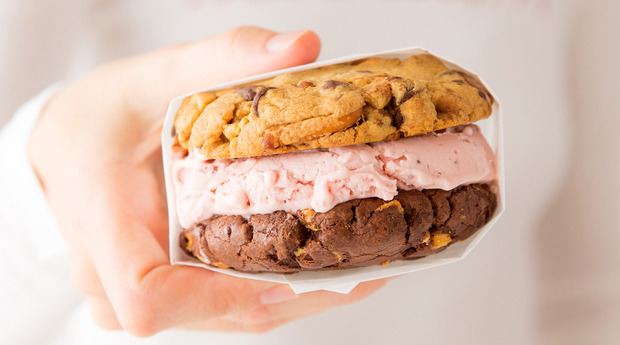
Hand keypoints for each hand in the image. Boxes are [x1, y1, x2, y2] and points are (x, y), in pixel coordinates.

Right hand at [29, 26, 386, 335]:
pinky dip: (279, 290)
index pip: (146, 295)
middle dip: (290, 292)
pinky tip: (326, 264)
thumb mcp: (153, 76)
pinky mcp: (169, 294)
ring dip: (297, 296)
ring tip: (363, 262)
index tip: (288, 275)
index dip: (218, 298)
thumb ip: (223, 57)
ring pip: (227, 318)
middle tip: (365, 260)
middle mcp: (117, 275)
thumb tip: (304, 46)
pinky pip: (226, 308)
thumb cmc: (100, 119)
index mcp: (104, 221)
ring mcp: (143, 293)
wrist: (68, 151)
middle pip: (210, 313)